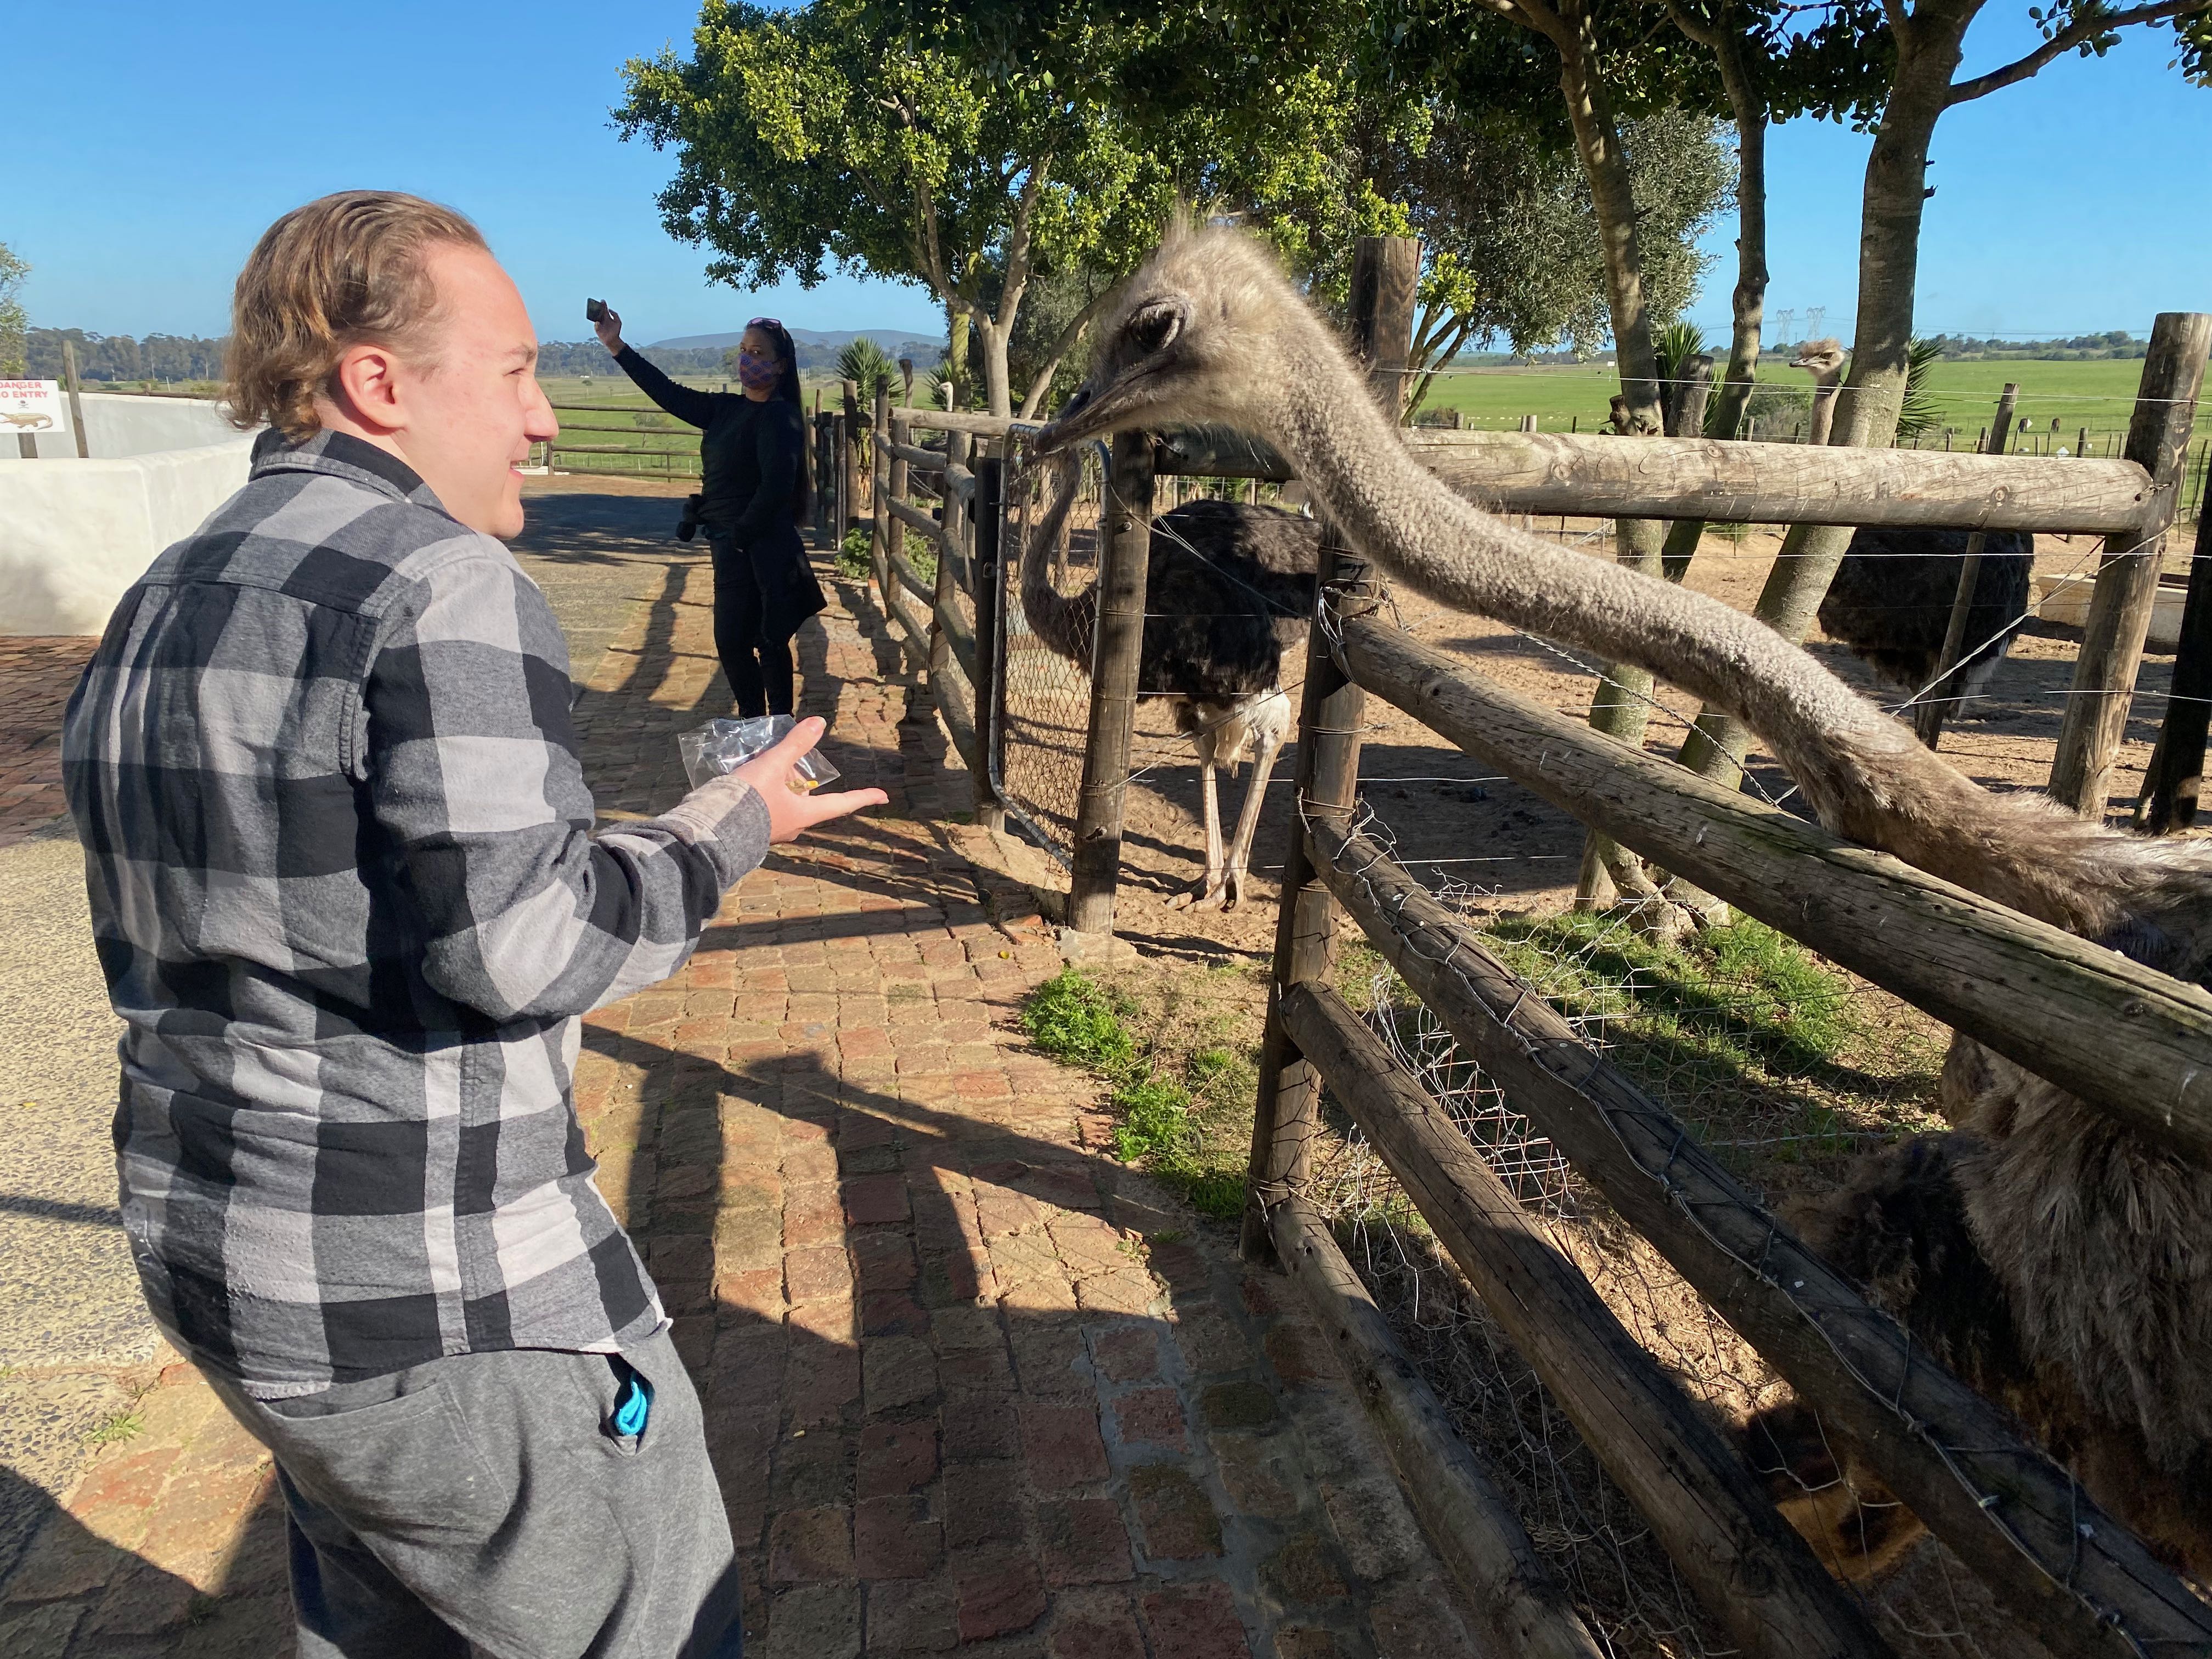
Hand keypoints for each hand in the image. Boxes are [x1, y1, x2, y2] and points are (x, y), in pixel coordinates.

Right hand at [593, 307, 623, 353]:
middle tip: (597, 304)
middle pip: (599, 312)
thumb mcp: (618, 322)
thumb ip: (615, 315)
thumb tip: (610, 310)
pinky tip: (598, 322)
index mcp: (607, 317)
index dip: (603, 305)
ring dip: (595, 314)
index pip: (604, 310)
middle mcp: (602, 320)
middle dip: (598, 308)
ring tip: (596, 311)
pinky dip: (597, 324)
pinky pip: (596, 325)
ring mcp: (599, 324)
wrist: (613, 340)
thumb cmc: (616, 331)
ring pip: (596, 317)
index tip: (602, 301)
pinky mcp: (597, 329)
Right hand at [726, 717, 885, 841]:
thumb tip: (819, 722)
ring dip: (781, 788)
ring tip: (765, 768)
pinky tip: (750, 783)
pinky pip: (768, 810)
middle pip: (809, 802)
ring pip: (787, 805)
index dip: (864, 797)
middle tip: (791, 766)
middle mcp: (794, 827)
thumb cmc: (748, 800)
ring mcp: (773, 832)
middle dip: (802, 783)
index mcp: (805, 814)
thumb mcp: (772, 766)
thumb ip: (795, 745)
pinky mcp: (753, 831)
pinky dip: (765, 795)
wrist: (711, 830)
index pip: (842, 804)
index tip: (883, 797)